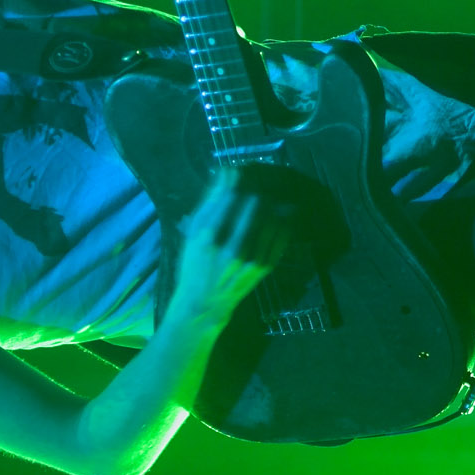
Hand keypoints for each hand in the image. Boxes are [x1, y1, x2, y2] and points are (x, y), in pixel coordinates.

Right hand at [169, 168, 288, 321]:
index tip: (244, 171)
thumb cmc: (194, 263)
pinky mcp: (265, 266)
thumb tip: (227, 171)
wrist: (204, 303)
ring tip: (267, 197)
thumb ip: (210, 201)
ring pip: (272, 216)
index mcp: (210, 235)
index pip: (234, 194)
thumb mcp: (193, 232)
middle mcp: (232, 246)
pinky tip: (276, 215)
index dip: (243, 177)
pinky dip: (282, 219)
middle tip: (259, 181)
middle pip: (256, 203)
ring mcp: (251, 258)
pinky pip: (281, 234)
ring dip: (272, 201)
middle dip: (259, 187)